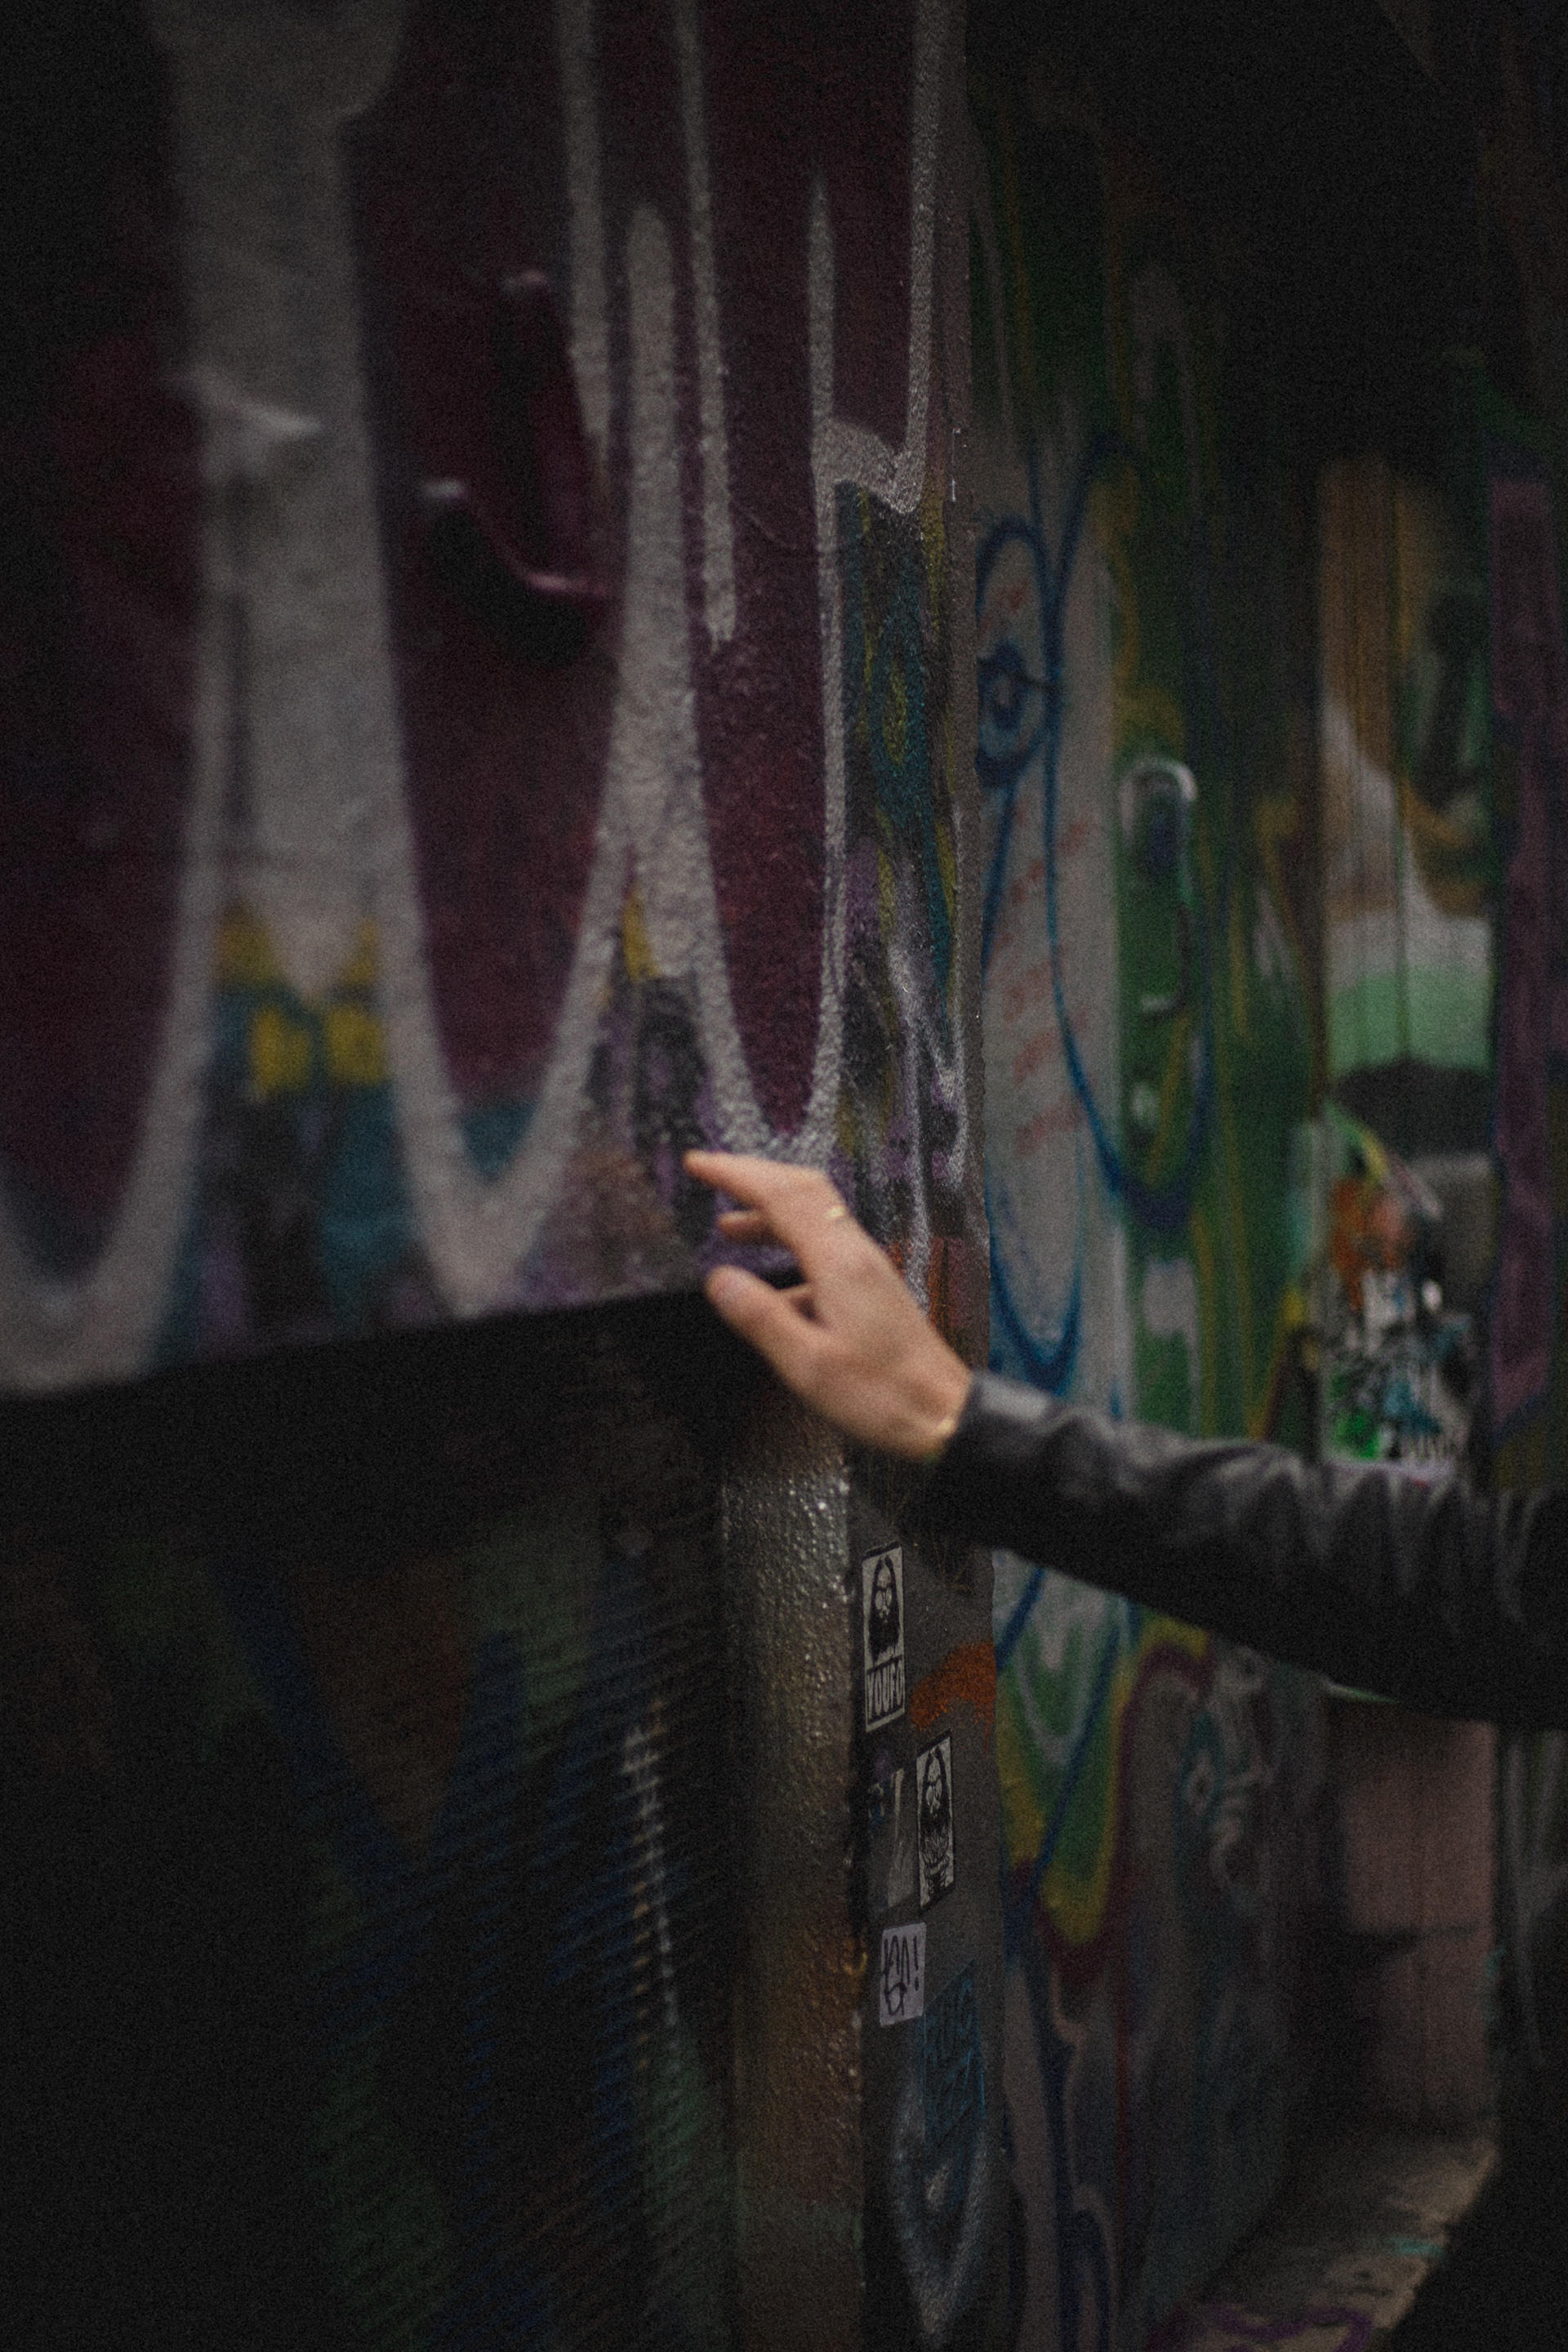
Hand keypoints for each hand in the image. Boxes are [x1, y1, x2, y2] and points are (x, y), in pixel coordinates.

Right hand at [683, 1151, 972, 1459]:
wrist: (944, 1415)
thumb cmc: (884, 1396)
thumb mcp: (809, 1365)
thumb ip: (761, 1319)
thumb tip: (720, 1281)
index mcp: (839, 1264)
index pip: (780, 1196)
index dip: (735, 1174)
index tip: (700, 1165)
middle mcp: (856, 1255)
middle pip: (802, 1190)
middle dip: (753, 1176)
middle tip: (713, 1174)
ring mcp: (867, 1269)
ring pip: (815, 1217)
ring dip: (770, 1213)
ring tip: (731, 1227)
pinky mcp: (872, 1289)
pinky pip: (825, 1250)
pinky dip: (790, 1250)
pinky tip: (773, 1287)